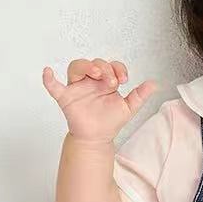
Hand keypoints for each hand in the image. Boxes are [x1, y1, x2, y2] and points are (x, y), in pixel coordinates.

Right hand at [41, 57, 158, 141]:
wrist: (98, 139)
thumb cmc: (110, 121)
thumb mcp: (128, 108)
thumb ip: (139, 96)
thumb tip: (154, 84)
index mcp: (105, 81)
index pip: (110, 65)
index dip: (118, 68)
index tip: (124, 80)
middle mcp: (90, 81)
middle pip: (94, 63)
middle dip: (104, 68)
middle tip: (112, 81)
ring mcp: (77, 88)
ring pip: (76, 67)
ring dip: (86, 66)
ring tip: (96, 75)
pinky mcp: (66, 98)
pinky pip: (54, 87)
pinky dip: (49, 79)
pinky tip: (48, 72)